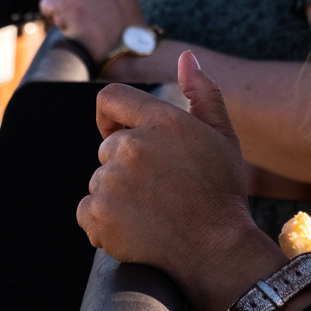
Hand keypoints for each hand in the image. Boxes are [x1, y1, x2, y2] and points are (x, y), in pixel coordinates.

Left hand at [79, 53, 300, 310]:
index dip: (112, 118)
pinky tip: (135, 231)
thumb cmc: (223, 194)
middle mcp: (132, 146)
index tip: (122, 137)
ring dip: (116, 196)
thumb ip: (202, 92)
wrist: (218, 253)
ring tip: (152, 214)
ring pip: (99, 181)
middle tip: (158, 192)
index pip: (110, 98)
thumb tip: (186, 57)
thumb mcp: (222, 137)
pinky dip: (103, 224)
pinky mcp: (99, 215)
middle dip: (124, 166)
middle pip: (107, 148)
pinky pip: (87, 212)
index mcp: (161, 120)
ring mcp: (112, 181)